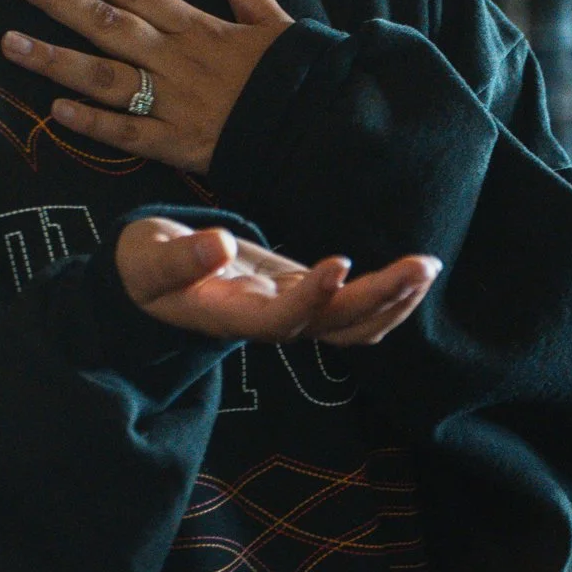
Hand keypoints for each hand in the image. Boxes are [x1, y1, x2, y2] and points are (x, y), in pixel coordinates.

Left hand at [1, 0, 292, 177]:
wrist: (320, 130)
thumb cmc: (296, 76)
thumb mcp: (273, 20)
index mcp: (199, 28)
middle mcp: (178, 59)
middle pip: (108, 23)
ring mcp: (176, 102)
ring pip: (106, 76)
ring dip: (56, 59)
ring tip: (10, 43)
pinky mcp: (180, 145)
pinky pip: (130, 133)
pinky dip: (93, 123)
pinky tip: (54, 110)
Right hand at [115, 218, 438, 348]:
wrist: (149, 282)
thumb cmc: (145, 268)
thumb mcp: (147, 260)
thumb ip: (180, 258)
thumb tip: (220, 244)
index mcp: (230, 316)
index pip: (280, 320)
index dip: (313, 298)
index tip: (339, 262)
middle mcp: (268, 322)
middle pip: (333, 328)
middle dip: (379, 299)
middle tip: (420, 264)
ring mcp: (290, 313)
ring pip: (351, 327)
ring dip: (393, 301)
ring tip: (426, 266)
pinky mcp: (303, 297)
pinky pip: (353, 311)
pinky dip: (387, 296)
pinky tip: (413, 272)